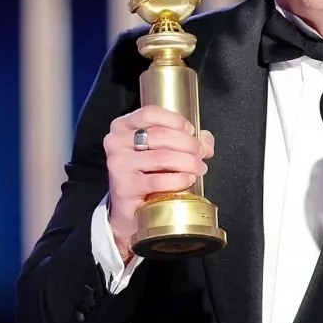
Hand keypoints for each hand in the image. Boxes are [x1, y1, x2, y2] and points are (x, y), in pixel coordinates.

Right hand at [103, 106, 214, 256]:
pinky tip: (188, 180)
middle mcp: (115, 142)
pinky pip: (158, 180)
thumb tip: (206, 141)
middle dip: (189, 144)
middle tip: (201, 154)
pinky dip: (179, 179)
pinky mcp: (124, 187)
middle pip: (161, 135)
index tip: (191, 131)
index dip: (176, 120)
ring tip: (199, 169)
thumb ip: (185, 139)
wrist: (130, 209)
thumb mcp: (162, 150)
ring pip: (162, 156)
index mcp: (122, 126)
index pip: (150, 113)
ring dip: (188, 162)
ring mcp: (118, 164)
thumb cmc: (147, 174)